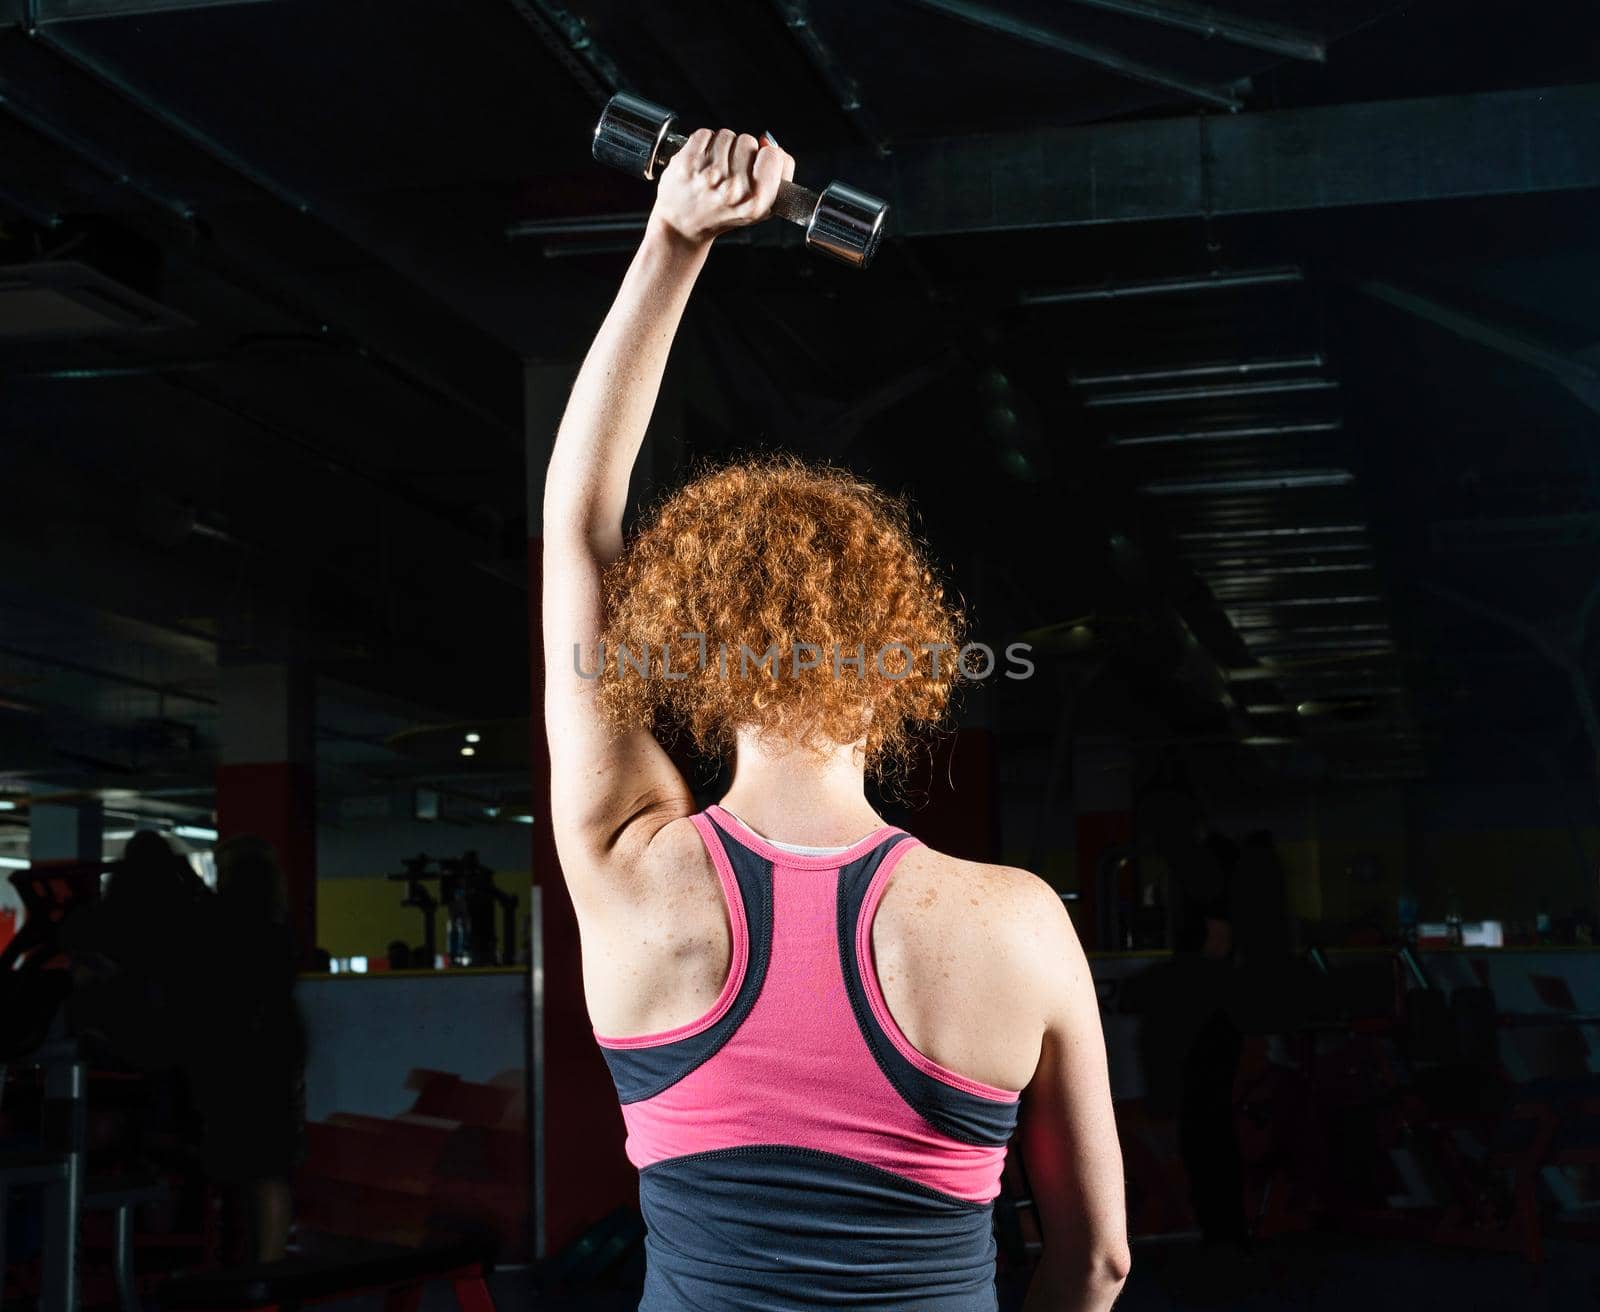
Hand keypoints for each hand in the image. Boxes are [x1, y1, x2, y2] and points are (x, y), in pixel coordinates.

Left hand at [650, 128, 795, 246]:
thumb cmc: (723, 214)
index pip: (774, 156)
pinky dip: (703, 143)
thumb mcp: (761, 206)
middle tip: (730, 173)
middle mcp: (733, 189)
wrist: (683, 226)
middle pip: (749, 141)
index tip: (757, 164)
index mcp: (756, 202)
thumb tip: (768, 140)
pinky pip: (705, 134)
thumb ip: (778, 174)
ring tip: (714, 169)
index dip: (767, 156)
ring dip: (722, 147)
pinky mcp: (688, 162)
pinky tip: (701, 163)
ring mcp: (709, 174)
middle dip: (741, 152)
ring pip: (727, 136)